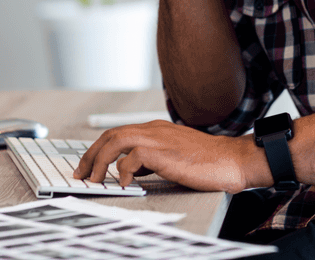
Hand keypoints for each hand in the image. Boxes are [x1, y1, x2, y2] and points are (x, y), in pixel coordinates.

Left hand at [72, 120, 253, 193]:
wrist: (232, 160)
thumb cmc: (209, 161)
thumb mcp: (174, 157)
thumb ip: (152, 159)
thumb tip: (131, 171)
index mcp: (156, 129)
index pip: (118, 132)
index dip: (99, 148)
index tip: (88, 165)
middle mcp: (154, 129)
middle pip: (111, 134)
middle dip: (91, 154)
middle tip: (82, 174)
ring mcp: (159, 138)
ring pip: (116, 140)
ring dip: (99, 161)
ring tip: (94, 179)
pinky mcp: (164, 152)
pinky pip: (132, 157)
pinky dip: (122, 171)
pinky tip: (123, 184)